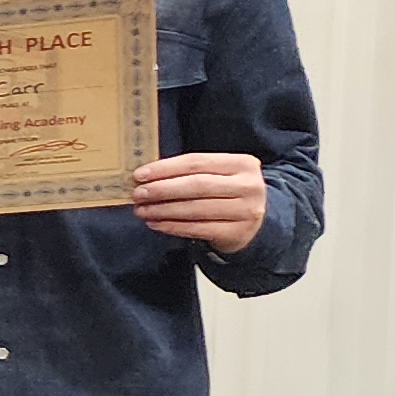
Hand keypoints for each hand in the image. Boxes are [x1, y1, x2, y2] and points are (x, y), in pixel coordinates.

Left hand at [131, 150, 267, 252]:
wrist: (256, 224)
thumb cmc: (227, 194)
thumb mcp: (219, 176)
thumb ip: (191, 172)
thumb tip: (147, 177)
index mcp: (242, 163)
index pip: (197, 162)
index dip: (165, 168)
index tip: (139, 175)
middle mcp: (248, 185)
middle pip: (197, 185)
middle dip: (162, 189)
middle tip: (138, 194)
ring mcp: (245, 210)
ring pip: (196, 209)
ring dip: (163, 210)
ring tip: (142, 210)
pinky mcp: (237, 233)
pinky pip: (198, 229)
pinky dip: (172, 226)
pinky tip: (155, 223)